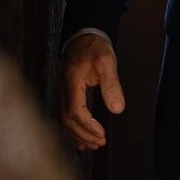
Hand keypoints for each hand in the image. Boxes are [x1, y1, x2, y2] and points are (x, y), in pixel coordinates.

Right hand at [59, 33, 124, 149]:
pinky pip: (64, 114)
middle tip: (101, 142)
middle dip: (84, 134)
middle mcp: (63, 88)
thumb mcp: (107, 62)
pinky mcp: (65, 92)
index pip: (75, 111)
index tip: (102, 133)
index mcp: (72, 81)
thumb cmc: (95, 47)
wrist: (83, 35)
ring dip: (78, 134)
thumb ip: (112, 85)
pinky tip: (81, 139)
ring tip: (95, 144)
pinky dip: (72, 129)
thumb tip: (117, 110)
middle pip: (67, 119)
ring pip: (64, 119)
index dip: (88, 126)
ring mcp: (62, 90)